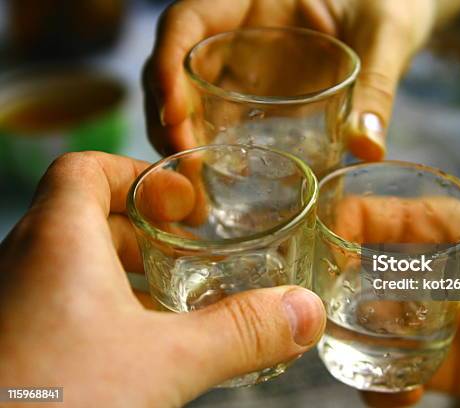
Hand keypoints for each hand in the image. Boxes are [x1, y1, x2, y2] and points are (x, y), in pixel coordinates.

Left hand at [0, 151, 324, 406]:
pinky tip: (133, 353)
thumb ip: (239, 333)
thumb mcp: (163, 363)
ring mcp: (13, 305)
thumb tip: (302, 311)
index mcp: (58, 241)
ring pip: (69, 266)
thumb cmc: (51, 401)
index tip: (181, 204)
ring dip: (121, 275)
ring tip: (169, 304)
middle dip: (141, 230)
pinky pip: (59, 307)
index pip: (85, 170)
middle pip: (83, 217)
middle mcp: (24, 263)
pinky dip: (100, 314)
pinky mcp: (14, 346)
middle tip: (185, 252)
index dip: (138, 176)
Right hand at [144, 0, 439, 159]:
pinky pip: (218, 118)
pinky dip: (210, 148)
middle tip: (183, 165)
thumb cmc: (387, 6)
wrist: (396, 16)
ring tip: (194, 186)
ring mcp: (242, 64)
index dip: (166, 62)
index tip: (174, 113)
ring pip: (189, 98)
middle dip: (168, 116)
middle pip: (176, 67)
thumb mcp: (384, 35)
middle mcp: (236, 31)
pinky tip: (216, 182)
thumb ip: (376, 82)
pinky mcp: (253, 94)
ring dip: (181, 140)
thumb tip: (368, 148)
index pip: (188, 20)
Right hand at [330, 197, 459, 405]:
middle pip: (352, 272)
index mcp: (440, 228)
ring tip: (364, 365)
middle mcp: (419, 270)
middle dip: (331, 295)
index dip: (338, 228)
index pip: (371, 214)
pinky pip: (391, 370)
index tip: (325, 261)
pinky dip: (382, 386)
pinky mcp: (432, 357)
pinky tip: (400, 395)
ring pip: (362, 325)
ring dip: (350, 345)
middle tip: (326, 323)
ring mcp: (421, 315)